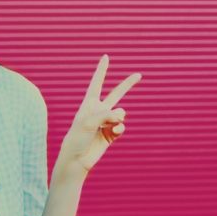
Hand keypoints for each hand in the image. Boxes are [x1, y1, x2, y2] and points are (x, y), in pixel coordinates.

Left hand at [54, 54, 141, 178]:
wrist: (77, 158)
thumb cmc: (77, 138)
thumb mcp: (89, 121)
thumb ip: (106, 114)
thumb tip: (121, 116)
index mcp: (89, 103)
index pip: (97, 82)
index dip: (102, 70)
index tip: (106, 57)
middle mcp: (99, 110)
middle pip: (116, 94)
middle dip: (127, 85)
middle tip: (139, 75)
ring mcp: (106, 122)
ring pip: (121, 113)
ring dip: (117, 119)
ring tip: (107, 126)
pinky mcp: (112, 134)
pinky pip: (122, 127)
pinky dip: (119, 129)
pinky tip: (112, 134)